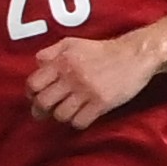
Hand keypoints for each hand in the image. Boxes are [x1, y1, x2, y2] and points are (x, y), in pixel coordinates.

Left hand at [29, 31, 161, 126]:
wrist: (135, 55)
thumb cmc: (102, 50)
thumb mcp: (73, 43)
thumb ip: (52, 52)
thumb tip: (37, 65)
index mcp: (62, 61)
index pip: (33, 84)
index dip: (31, 93)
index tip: (36, 97)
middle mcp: (71, 76)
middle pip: (43, 102)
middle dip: (41, 110)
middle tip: (46, 112)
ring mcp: (86, 91)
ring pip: (60, 115)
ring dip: (62, 116)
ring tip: (68, 112)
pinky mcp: (101, 103)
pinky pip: (80, 122)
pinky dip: (78, 122)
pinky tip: (83, 116)